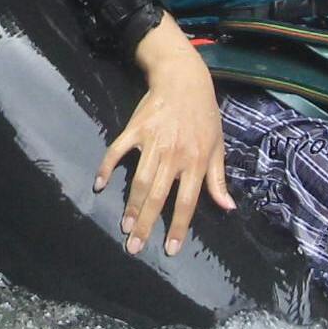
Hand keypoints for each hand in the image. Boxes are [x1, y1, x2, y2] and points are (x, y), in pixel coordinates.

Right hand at [94, 43, 234, 256]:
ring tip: (123, 226)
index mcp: (196, 161)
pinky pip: (117, 151)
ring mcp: (153, 141)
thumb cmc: (204, 115)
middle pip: (158, 197)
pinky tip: (100, 184)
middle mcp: (174, 154)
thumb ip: (218, 178)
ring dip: (131, 205)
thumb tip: (227, 207)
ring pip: (139, 180)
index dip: (177, 227)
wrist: (184, 79)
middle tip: (134, 246)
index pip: (187, 202)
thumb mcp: (218, 145)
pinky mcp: (135, 129)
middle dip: (146, 225)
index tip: (169, 249)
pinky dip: (107, 167)